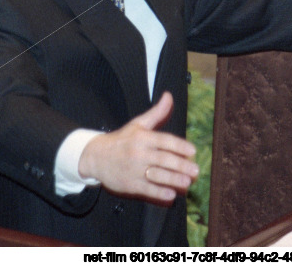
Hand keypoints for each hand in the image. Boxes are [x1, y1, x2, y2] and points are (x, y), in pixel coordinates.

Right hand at [78, 91, 198, 203]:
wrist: (96, 157)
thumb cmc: (121, 140)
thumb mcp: (137, 124)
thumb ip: (156, 112)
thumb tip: (169, 96)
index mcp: (142, 138)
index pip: (164, 141)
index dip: (179, 146)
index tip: (193, 151)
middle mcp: (139, 153)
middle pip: (163, 159)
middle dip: (181, 165)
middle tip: (196, 170)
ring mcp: (134, 170)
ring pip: (157, 175)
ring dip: (173, 180)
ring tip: (187, 182)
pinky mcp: (130, 184)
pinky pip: (147, 189)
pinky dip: (159, 193)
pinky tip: (171, 195)